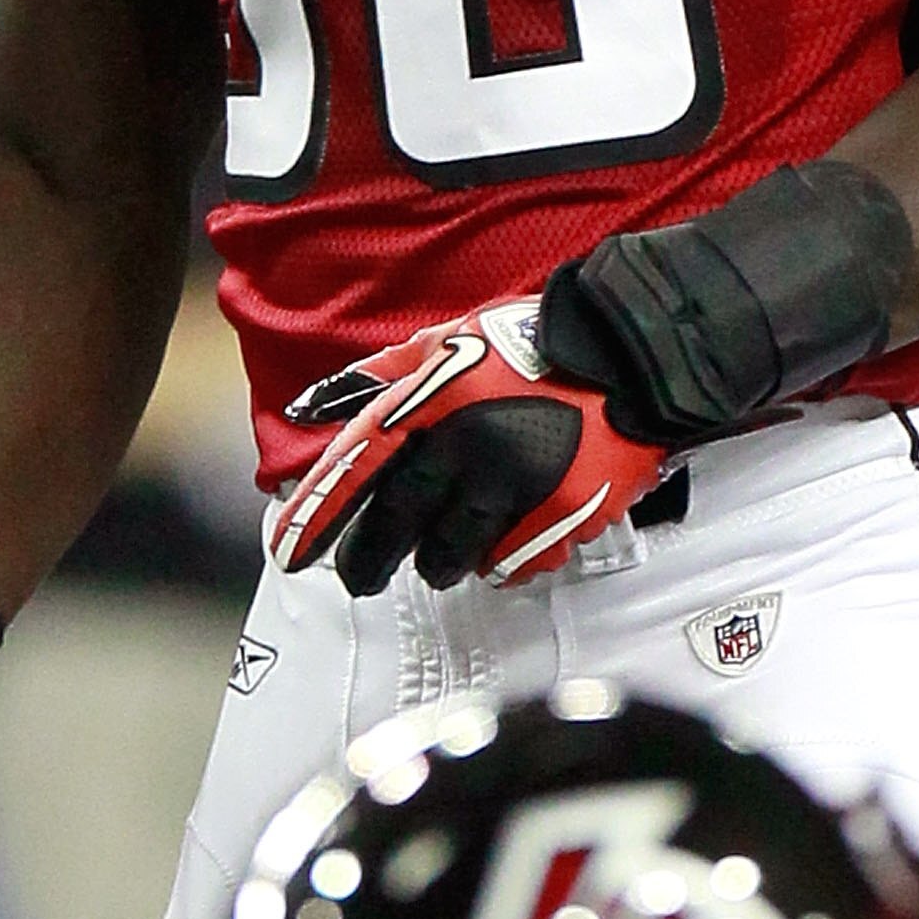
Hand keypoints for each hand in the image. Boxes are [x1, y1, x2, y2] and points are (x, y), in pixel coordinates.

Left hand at [270, 301, 670, 595]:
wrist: (629, 353)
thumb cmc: (535, 343)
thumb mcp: (448, 340)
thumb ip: (379, 377)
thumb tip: (309, 405)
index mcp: (435, 398)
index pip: (358, 467)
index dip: (317, 515)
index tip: (290, 551)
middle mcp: (469, 445)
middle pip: (396, 527)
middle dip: (367, 559)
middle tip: (359, 577)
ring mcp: (517, 483)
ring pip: (451, 555)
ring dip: (439, 558)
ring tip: (442, 549)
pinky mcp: (562, 513)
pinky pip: (512, 563)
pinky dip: (499, 558)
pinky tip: (504, 537)